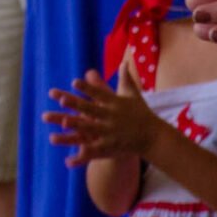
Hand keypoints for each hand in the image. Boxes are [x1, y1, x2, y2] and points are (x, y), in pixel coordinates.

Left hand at [43, 61, 163, 167]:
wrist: (155, 137)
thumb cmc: (141, 113)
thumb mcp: (133, 94)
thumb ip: (125, 78)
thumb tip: (125, 60)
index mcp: (115, 103)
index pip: (99, 93)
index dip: (87, 88)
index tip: (74, 81)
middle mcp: (112, 116)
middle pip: (91, 109)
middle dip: (77, 104)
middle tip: (61, 99)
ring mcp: (111, 132)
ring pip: (90, 128)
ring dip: (76, 125)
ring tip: (62, 122)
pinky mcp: (111, 146)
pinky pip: (96, 149)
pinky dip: (84, 152)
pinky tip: (71, 156)